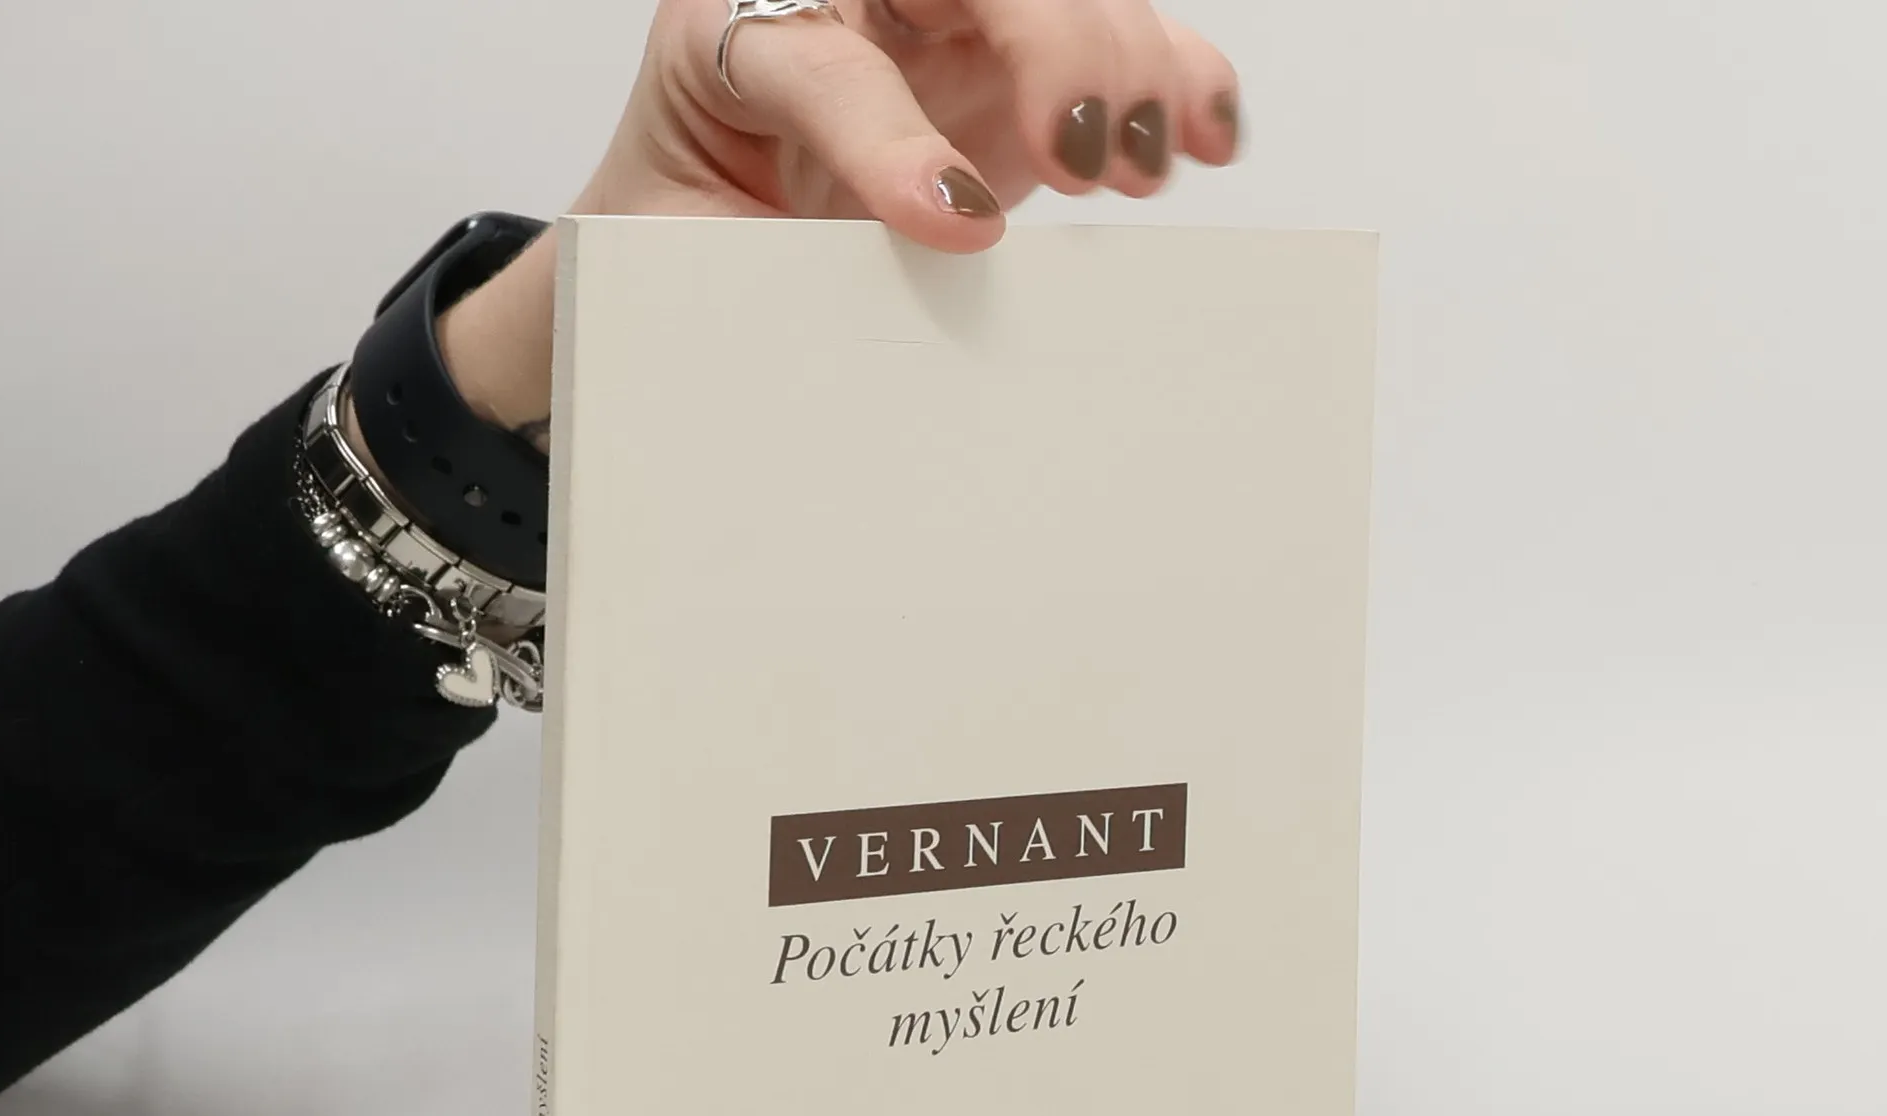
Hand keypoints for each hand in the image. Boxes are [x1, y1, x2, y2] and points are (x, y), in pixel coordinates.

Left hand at [438, 0, 1241, 445]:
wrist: (684, 239)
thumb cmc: (679, 238)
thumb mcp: (683, 259)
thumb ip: (755, 266)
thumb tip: (865, 314)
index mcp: (729, 31)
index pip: (828, 61)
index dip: (893, 135)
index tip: (953, 221)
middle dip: (1052, 48)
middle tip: (1080, 156)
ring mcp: (934, 24)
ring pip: (1053, 0)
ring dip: (1127, 66)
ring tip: (1146, 164)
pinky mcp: (1004, 69)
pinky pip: (1099, 38)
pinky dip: (1168, 74)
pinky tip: (1207, 130)